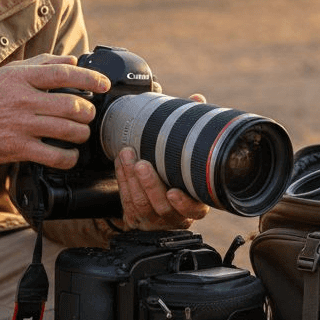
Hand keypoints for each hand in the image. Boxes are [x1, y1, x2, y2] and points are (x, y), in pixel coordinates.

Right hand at [0, 54, 109, 168]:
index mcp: (22, 78)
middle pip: (71, 104)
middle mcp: (23, 100)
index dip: (89, 78)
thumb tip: (72, 60)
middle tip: (88, 114)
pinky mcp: (18, 148)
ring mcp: (21, 125)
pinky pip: (53, 155)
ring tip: (81, 133)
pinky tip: (71, 154)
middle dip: (87, 112)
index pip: (64, 73)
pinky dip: (69, 157)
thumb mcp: (9, 72)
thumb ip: (42, 64)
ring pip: (66, 130)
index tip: (103, 85)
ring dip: (81, 133)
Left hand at [112, 94, 210, 230]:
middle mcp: (176, 216)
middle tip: (143, 164)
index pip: (194, 210)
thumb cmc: (178, 173)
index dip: (184, 203)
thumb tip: (197, 99)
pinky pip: (127, 201)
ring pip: (142, 204)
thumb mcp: (188, 157)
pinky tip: (121, 163)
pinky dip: (123, 180)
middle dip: (150, 185)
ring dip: (133, 180)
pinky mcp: (136, 219)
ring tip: (128, 157)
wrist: (157, 198)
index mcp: (196, 204)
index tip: (173, 192)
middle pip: (162, 207)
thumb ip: (193, 130)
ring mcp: (155, 220)